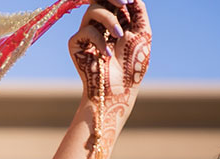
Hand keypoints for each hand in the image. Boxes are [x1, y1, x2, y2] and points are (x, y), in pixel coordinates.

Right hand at [69, 0, 151, 130]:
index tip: (129, 1)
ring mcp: (87, 32)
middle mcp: (100, 23)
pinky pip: (86, 30)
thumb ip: (139, 12)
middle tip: (123, 4)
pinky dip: (100, 41)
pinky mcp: (76, 43)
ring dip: (109, 20)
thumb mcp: (142, 35)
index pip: (111, 0)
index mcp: (116, 19)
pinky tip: (107, 55)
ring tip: (120, 36)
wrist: (119, 89)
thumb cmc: (133, 65)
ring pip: (93, 10)